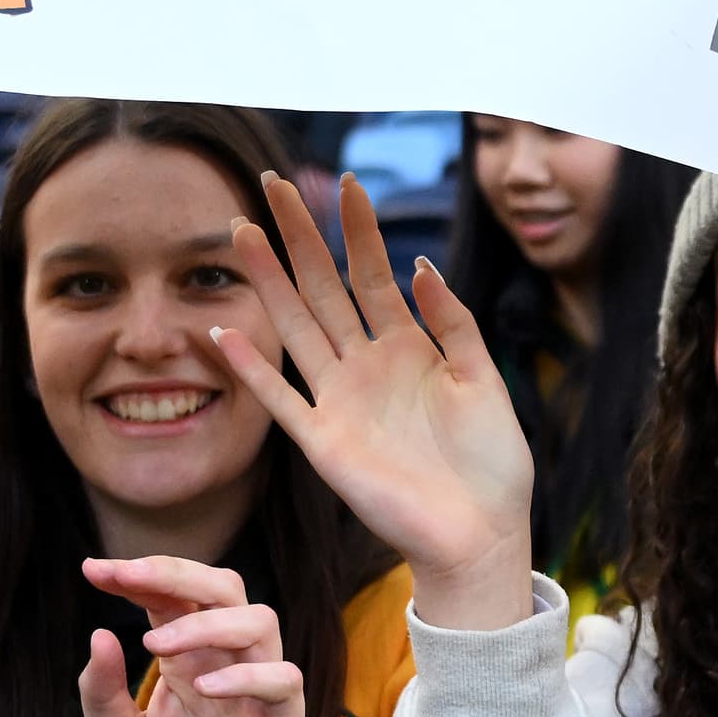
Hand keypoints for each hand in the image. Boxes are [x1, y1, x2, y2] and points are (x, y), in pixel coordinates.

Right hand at [211, 173, 538, 631]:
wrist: (481, 534)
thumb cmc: (492, 463)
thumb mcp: (484, 380)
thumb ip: (454, 323)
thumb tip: (418, 264)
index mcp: (410, 347)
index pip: (374, 274)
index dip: (359, 231)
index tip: (345, 182)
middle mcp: (367, 365)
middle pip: (323, 288)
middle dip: (298, 237)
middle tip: (270, 185)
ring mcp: (340, 401)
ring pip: (296, 327)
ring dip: (269, 283)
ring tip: (242, 235)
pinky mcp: (324, 443)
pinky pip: (280, 398)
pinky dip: (253, 368)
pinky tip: (225, 333)